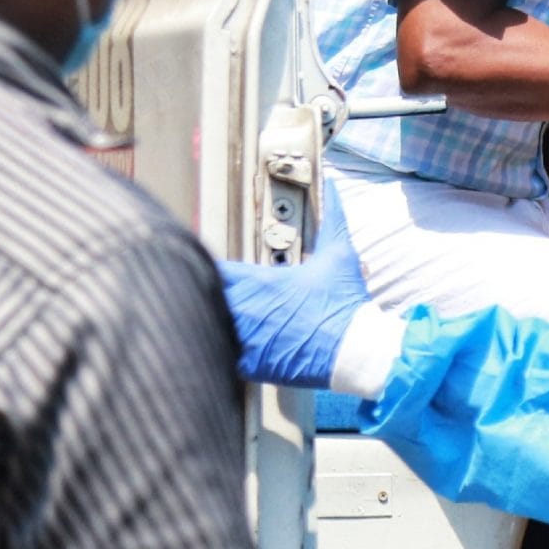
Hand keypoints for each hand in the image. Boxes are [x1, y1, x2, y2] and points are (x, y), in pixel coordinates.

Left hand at [215, 192, 370, 389]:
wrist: (353, 347)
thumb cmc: (344, 301)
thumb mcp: (339, 254)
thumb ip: (333, 217)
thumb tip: (333, 183)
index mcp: (262, 281)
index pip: (216, 271)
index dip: (208, 271)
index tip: (205, 269)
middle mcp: (249, 307)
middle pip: (203, 298)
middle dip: (199, 294)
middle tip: (195, 295)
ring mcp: (248, 338)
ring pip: (207, 328)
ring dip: (204, 323)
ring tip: (200, 323)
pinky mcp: (251, 365)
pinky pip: (219, 360)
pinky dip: (216, 355)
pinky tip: (218, 353)